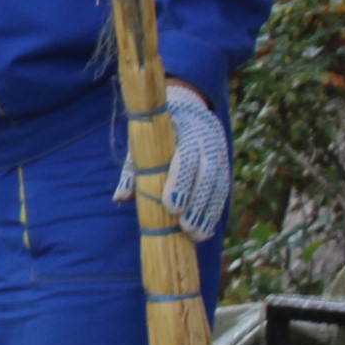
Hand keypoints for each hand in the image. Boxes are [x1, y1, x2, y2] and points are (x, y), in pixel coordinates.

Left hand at [119, 81, 231, 239]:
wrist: (187, 108)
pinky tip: (206, 230)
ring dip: (208, 213)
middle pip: (207, 175)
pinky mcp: (224, 166)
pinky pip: (223, 191)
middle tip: (186, 228)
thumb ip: (133, 168)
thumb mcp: (142, 141)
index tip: (172, 207)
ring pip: (218, 185)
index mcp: (184, 130)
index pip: (187, 158)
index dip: (181, 183)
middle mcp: (206, 142)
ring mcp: (218, 154)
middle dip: (197, 204)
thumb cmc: (157, 130)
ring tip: (196, 236)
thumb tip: (120, 197)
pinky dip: (214, 211)